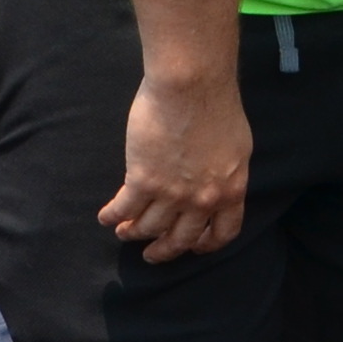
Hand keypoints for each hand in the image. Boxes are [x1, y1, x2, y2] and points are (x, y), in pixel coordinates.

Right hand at [101, 68, 251, 262]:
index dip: (206, 245)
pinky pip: (124, 208)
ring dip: (134, 233)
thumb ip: (225, 172)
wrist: (192, 87)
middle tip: (153, 254)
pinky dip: (113, 216)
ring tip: (125, 232)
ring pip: (149, 227)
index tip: (195, 246)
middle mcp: (202, 200)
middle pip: (182, 239)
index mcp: (230, 191)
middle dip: (165, 251)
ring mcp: (172, 194)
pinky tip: (106, 217)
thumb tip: (214, 181)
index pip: (223, 232)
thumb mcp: (236, 146)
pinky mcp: (143, 181)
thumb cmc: (216, 105)